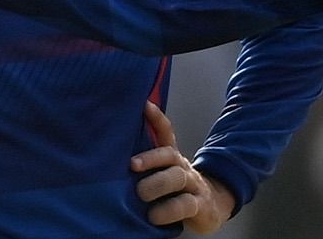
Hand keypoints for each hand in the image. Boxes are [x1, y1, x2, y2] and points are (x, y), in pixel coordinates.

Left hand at [131, 101, 235, 234]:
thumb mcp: (161, 173)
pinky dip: (168, 210)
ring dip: (158, 183)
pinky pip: (185, 205)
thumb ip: (144, 165)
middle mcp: (182, 167)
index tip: (144, 105)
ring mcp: (192, 185)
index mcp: (172, 157)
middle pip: (169, 156)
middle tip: (132, 165)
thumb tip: (110, 156)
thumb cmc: (175, 189)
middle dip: (151, 158)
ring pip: (177, 178)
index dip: (156, 118)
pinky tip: (154, 216)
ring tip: (141, 193)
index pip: (166, 133)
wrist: (211, 206)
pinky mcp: (199, 206)